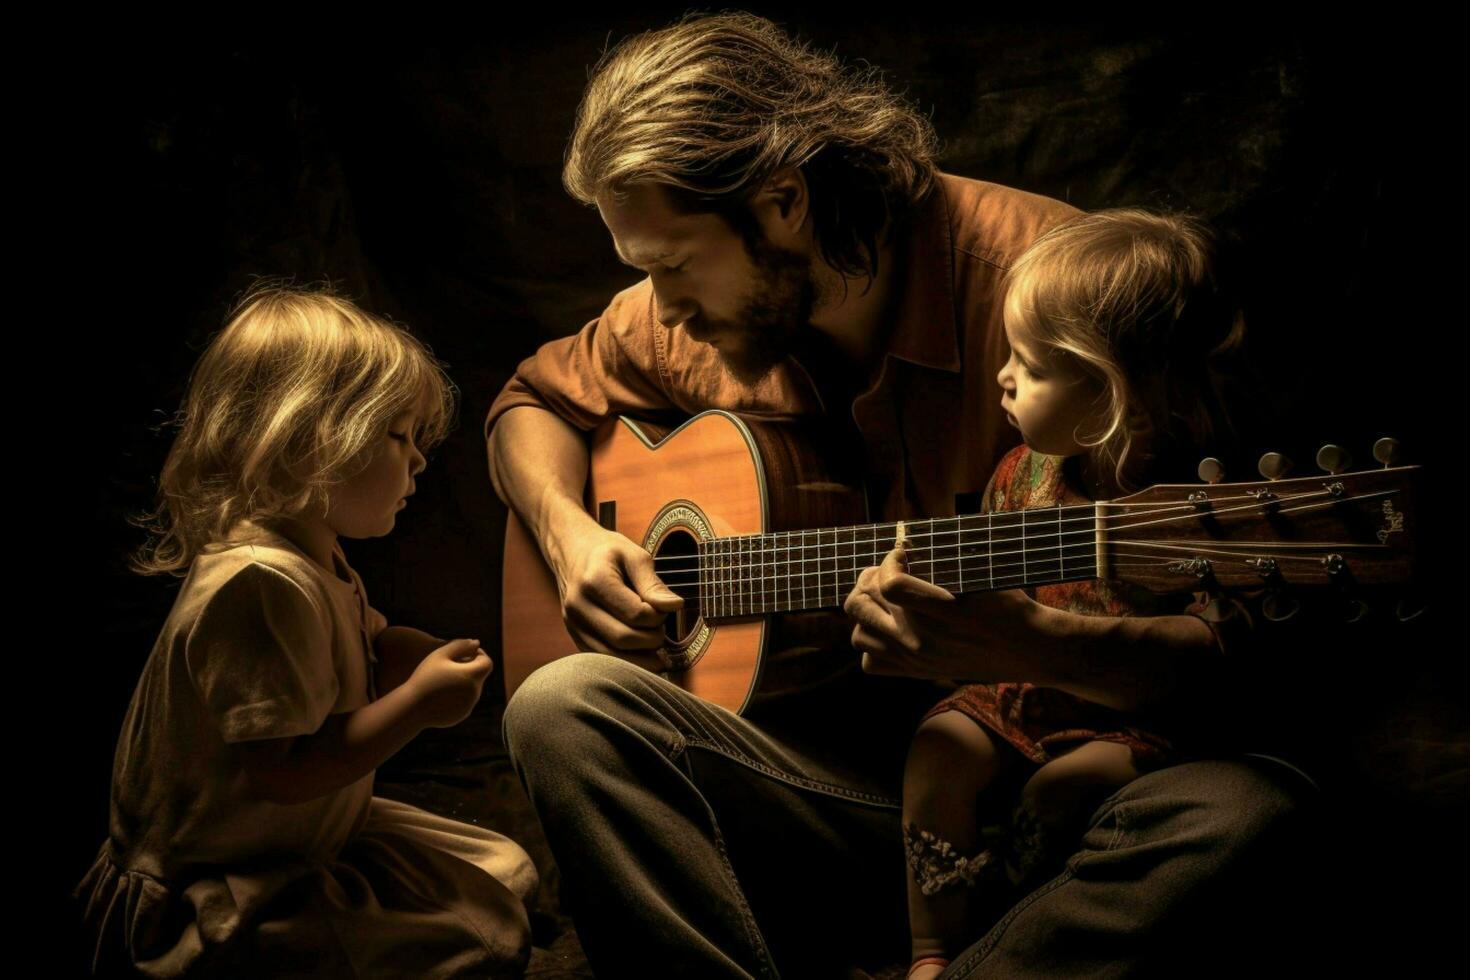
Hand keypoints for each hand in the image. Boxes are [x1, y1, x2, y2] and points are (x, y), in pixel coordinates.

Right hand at [404, 638, 494, 727]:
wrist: (411, 707)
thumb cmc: (424, 678)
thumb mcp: (440, 655)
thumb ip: (460, 645)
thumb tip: (476, 642)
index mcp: (472, 677)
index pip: (486, 662)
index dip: (479, 655)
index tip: (465, 652)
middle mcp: (474, 693)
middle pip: (478, 675)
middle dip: (468, 667)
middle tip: (449, 664)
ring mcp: (468, 706)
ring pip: (471, 688)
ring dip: (463, 681)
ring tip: (443, 677)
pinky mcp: (460, 715)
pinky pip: (464, 700)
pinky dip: (457, 694)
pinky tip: (440, 692)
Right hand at [547, 516, 682, 660]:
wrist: (574, 553)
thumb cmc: (609, 552)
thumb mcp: (635, 555)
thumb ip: (653, 583)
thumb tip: (675, 607)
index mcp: (594, 580)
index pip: (636, 614)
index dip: (658, 616)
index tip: (664, 608)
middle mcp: (578, 605)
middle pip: (623, 638)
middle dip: (652, 638)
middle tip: (661, 627)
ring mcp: (573, 624)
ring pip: (611, 656)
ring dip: (640, 656)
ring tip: (654, 641)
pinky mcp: (575, 636)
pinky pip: (602, 659)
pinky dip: (626, 660)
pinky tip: (641, 652)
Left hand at [844, 543, 1046, 679]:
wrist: (1027, 649)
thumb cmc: (1009, 606)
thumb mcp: (982, 574)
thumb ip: (942, 561)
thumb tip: (908, 542)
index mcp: (939, 611)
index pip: (888, 583)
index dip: (890, 560)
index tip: (903, 553)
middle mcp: (919, 639)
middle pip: (861, 604)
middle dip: (869, 578)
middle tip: (888, 571)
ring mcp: (913, 659)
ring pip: (858, 633)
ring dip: (867, 611)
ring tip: (884, 600)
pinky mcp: (915, 673)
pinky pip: (870, 662)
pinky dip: (873, 644)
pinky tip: (891, 629)